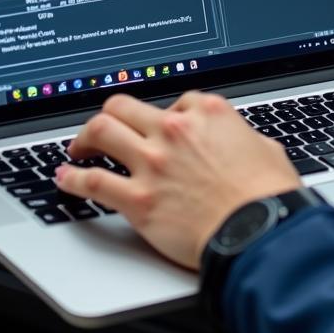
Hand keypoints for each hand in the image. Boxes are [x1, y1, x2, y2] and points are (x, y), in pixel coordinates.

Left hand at [55, 91, 300, 270]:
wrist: (259, 231)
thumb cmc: (268, 195)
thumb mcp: (266, 149)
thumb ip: (244, 138)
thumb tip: (242, 144)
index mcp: (208, 112)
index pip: (177, 101)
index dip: (169, 115)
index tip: (162, 129)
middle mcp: (175, 130)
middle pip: (126, 106)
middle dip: (111, 114)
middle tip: (104, 128)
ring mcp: (153, 163)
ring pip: (102, 131)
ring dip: (85, 137)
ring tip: (78, 147)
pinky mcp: (138, 199)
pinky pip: (93, 181)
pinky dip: (73, 179)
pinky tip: (65, 178)